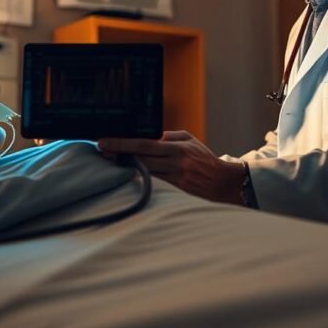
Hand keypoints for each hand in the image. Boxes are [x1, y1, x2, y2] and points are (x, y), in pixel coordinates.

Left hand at [98, 131, 245, 204]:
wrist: (225, 183)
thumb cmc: (204, 160)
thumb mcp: (190, 141)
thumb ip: (169, 136)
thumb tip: (147, 135)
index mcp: (178, 148)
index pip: (145, 143)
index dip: (122, 143)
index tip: (104, 142)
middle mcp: (177, 163)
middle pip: (141, 159)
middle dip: (119, 155)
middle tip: (102, 151)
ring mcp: (177, 179)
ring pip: (145, 173)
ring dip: (127, 168)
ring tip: (111, 163)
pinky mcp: (178, 193)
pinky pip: (155, 186)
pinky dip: (141, 181)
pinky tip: (129, 177)